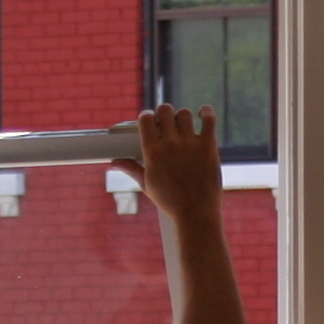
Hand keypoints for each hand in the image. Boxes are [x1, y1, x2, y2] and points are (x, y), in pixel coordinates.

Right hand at [118, 102, 221, 224]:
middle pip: (165, 110)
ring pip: (184, 113)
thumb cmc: (169, 201)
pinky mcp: (208, 145)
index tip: (151, 121)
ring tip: (183, 126)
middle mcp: (170, 144)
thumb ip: (131, 168)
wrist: (195, 212)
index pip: (146, 119)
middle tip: (167, 123)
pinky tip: (202, 114)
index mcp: (152, 152)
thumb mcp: (147, 185)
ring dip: (182, 117)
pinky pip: (208, 119)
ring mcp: (190, 143)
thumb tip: (115, 162)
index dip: (148, 117)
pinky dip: (205, 112)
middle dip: (164, 114)